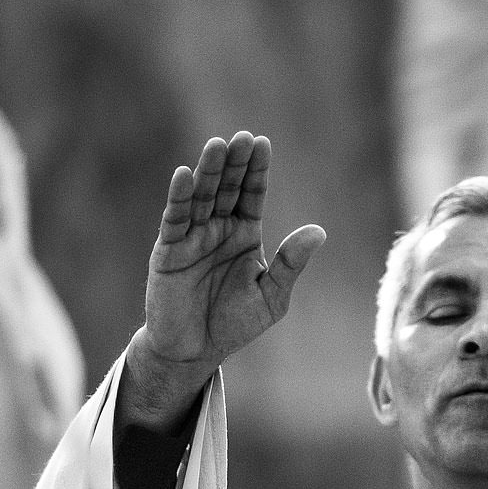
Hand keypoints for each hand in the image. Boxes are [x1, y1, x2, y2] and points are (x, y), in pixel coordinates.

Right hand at [123, 133, 325, 428]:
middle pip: (227, 188)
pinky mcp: (168, 251)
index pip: (251, 193)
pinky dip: (179, 198)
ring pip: (201, 197)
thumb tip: (319, 231)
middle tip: (241, 136)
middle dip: (234, 163)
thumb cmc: (234, 324)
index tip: (262, 142)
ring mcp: (192, 237)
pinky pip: (174, 220)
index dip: (256, 170)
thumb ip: (291, 263)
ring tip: (216, 145)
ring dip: (208, 171)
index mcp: (244, 234)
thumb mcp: (272, 296)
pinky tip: (184, 175)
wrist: (195, 352)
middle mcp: (217, 229)